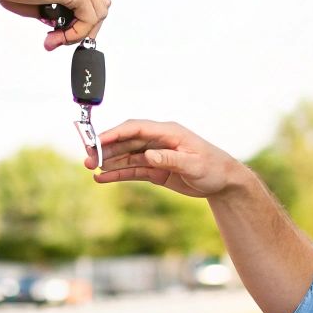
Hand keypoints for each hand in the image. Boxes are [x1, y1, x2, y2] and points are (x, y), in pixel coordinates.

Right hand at [0, 0, 110, 49]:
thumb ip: (52, 10)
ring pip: (99, 13)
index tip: (64, 31)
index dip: (81, 18)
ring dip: (80, 32)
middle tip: (65, 39)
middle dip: (85, 27)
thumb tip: (57, 25)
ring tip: (57, 40)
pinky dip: (76, 33)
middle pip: (100, 4)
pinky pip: (89, 19)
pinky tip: (58, 37)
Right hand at [90, 120, 245, 198]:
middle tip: (88, 158)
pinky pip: (132, 170)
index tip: (97, 140)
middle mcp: (159, 141)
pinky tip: (102, 177)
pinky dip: (117, 173)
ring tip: (90, 169)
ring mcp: (155, 155)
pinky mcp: (155, 169)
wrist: (224, 182)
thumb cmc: (214, 168)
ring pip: (126, 156)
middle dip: (106, 149)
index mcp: (169, 132)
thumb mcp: (194, 165)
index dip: (115, 133)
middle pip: (126, 142)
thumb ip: (171, 159)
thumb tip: (149, 155)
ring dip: (108, 162)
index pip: (136, 129)